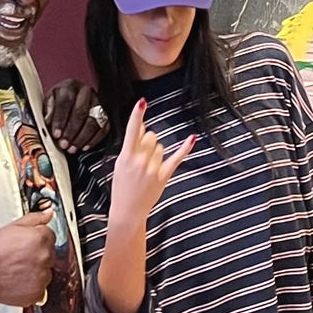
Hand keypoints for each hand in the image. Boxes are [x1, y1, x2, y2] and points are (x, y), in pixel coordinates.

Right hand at [0, 210, 54, 306]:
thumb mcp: (13, 226)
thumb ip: (35, 219)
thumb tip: (49, 214)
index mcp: (41, 239)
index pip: (51, 236)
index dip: (38, 239)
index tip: (27, 244)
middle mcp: (45, 257)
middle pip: (49, 254)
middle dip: (38, 255)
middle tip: (20, 257)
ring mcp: (42, 277)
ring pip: (46, 272)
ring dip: (36, 271)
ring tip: (17, 270)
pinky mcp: (37, 293)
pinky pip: (41, 289)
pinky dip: (32, 287)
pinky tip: (18, 281)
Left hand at [44, 80, 109, 153]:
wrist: (71, 101)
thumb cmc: (58, 102)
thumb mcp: (49, 102)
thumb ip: (48, 110)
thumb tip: (48, 121)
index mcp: (70, 86)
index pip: (66, 100)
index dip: (60, 119)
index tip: (56, 134)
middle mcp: (86, 92)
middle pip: (81, 111)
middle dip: (71, 130)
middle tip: (64, 144)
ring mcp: (98, 102)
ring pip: (94, 121)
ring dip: (82, 137)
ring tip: (72, 148)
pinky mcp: (106, 114)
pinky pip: (104, 128)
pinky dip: (94, 140)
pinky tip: (84, 147)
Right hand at [109, 100, 195, 227]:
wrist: (127, 210)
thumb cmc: (122, 186)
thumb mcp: (120, 164)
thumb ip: (131, 145)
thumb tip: (141, 127)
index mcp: (126, 156)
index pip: (132, 131)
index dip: (137, 116)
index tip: (142, 102)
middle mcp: (140, 161)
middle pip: (151, 136)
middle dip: (148, 142)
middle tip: (142, 157)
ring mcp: (153, 169)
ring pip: (161, 146)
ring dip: (156, 153)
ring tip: (147, 168)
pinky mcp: (164, 176)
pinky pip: (176, 158)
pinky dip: (185, 148)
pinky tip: (192, 138)